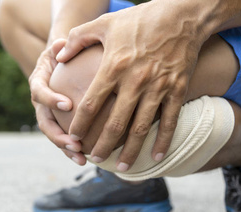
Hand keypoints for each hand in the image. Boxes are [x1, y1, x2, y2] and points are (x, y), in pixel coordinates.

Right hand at [29, 39, 84, 164]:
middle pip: (44, 123)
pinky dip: (75, 150)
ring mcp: (48, 115)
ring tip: (83, 159)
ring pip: (54, 135)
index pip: (40, 92)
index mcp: (37, 83)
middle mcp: (40, 103)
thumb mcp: (60, 45)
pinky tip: (90, 158)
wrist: (59, 63)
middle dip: (58, 136)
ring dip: (67, 150)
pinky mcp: (58, 123)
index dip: (51, 99)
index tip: (67, 104)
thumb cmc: (63, 52)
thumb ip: (60, 45)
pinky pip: (65, 138)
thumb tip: (60, 44)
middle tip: (75, 143)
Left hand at [56, 1, 205, 170]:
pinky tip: (156, 156)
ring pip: (141, 128)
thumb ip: (77, 39)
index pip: (90, 103)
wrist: (183, 15)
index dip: (80, 124)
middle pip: (114, 123)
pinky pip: (169, 121)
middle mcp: (135, 81)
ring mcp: (158, 88)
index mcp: (113, 67)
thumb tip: (57, 55)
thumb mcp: (104, 23)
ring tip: (121, 167)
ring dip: (130, 151)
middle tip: (94, 158)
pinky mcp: (177, 90)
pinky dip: (163, 141)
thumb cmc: (140, 19)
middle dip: (103, 145)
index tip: (74, 136)